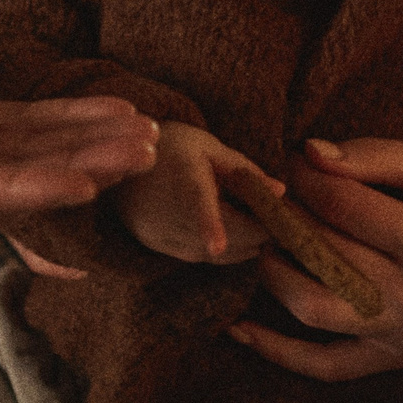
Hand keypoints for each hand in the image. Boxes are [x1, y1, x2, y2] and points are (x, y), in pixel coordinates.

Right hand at [0, 13, 158, 223]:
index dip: (22, 192)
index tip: (82, 184)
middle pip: (9, 183)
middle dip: (78, 173)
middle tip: (147, 158)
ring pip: (24, 157)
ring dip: (86, 149)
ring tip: (152, 136)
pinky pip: (18, 126)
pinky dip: (66, 120)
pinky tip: (116, 112)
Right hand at [112, 121, 277, 263]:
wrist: (121, 155)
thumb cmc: (173, 146)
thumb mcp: (209, 146)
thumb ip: (245, 170)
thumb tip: (280, 192)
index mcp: (182, 174)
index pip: (195, 200)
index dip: (207, 224)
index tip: (217, 246)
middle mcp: (163, 206)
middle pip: (215, 235)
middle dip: (255, 234)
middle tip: (276, 223)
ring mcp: (155, 228)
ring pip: (209, 254)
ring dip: (240, 246)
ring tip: (255, 227)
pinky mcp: (152, 242)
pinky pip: (194, 256)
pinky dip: (218, 252)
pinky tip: (230, 236)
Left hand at [229, 138, 402, 380]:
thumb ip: (375, 155)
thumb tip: (309, 154)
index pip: (341, 204)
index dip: (304, 175)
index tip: (289, 160)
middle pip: (322, 252)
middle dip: (284, 216)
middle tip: (266, 194)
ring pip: (313, 308)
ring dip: (272, 271)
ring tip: (259, 240)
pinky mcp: (395, 359)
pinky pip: (327, 366)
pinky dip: (279, 351)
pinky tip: (239, 327)